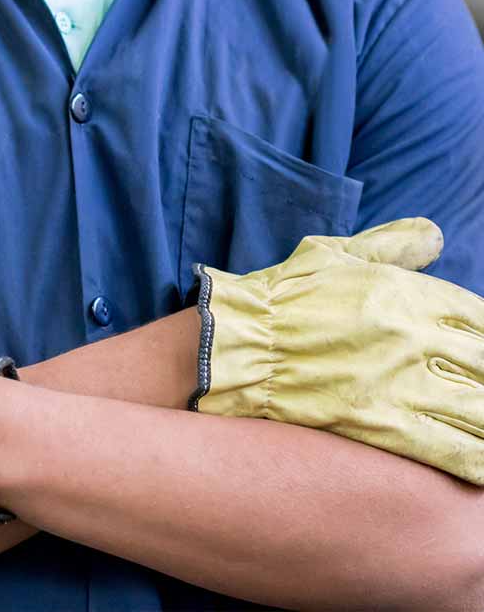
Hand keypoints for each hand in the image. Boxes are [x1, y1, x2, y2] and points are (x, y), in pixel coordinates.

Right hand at [190, 217, 483, 481]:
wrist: (241, 343)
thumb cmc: (285, 295)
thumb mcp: (335, 254)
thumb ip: (391, 244)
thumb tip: (435, 234)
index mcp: (405, 292)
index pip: (477, 316)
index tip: (478, 348)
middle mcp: (412, 336)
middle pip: (483, 363)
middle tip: (479, 383)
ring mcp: (401, 382)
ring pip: (476, 409)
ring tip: (483, 424)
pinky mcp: (383, 424)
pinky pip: (449, 448)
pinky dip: (474, 459)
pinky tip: (483, 466)